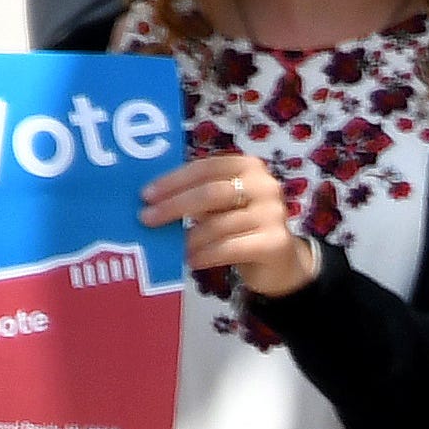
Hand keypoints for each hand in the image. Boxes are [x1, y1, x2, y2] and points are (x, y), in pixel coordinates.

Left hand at [144, 152, 319, 297]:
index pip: (205, 167)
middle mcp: (264, 185)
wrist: (281, 262)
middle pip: (211, 192)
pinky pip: (230, 248)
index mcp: (248, 166)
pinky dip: (206, 255)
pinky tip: (191, 261)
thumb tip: (152, 201)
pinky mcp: (275, 243)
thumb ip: (197, 197)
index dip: (174, 180)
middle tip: (147, 219)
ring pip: (218, 225)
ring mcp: (273, 214)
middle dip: (175, 206)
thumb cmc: (243, 228)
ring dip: (189, 238)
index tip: (146, 195)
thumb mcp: (222, 206)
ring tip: (172, 248)